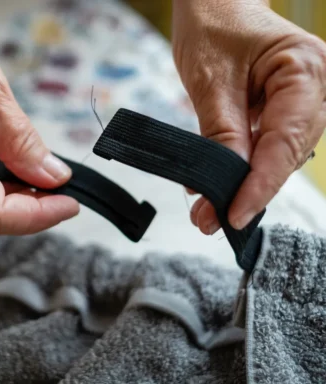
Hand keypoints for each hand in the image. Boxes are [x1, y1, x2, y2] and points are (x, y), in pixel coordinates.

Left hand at [172, 0, 325, 233]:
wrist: (213, 1)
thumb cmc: (213, 24)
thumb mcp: (210, 80)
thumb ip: (221, 133)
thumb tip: (220, 187)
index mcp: (305, 68)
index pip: (285, 140)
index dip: (260, 184)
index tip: (234, 215)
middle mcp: (315, 85)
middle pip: (287, 152)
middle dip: (250, 189)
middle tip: (212, 220)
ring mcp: (303, 97)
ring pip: (280, 154)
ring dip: (247, 183)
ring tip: (211, 210)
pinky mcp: (284, 107)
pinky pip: (270, 144)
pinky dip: (246, 166)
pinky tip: (222, 185)